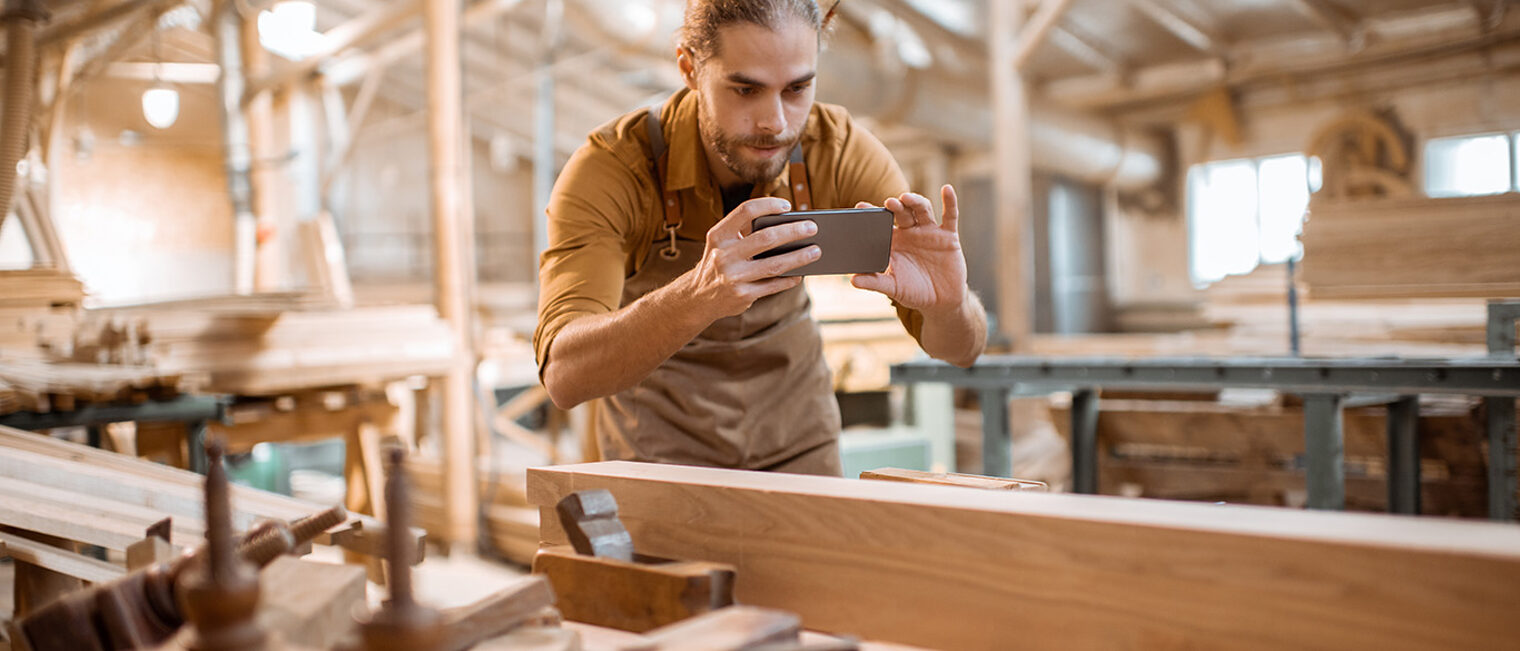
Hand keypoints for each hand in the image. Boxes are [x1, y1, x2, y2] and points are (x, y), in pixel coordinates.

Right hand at [677, 197, 820, 320]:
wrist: (698, 297)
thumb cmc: (719, 262)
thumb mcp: (721, 243)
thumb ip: (745, 232)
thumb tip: (788, 226)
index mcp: (718, 235)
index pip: (745, 211)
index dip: (768, 205)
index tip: (787, 206)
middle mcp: (723, 255)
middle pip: (766, 238)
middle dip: (793, 231)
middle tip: (813, 227)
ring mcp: (733, 277)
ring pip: (774, 264)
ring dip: (799, 257)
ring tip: (816, 251)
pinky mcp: (742, 295)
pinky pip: (773, 285)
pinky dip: (789, 279)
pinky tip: (800, 274)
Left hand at [851, 185, 967, 315]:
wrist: (941, 301)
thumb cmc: (914, 292)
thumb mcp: (893, 287)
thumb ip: (875, 282)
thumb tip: (853, 281)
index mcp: (895, 242)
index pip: (881, 224)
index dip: (871, 213)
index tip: (860, 206)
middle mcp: (911, 232)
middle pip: (902, 212)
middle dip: (895, 206)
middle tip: (888, 203)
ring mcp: (929, 232)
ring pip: (922, 210)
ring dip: (915, 201)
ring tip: (906, 198)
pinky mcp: (948, 236)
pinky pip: (950, 215)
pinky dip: (950, 202)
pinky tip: (947, 189)